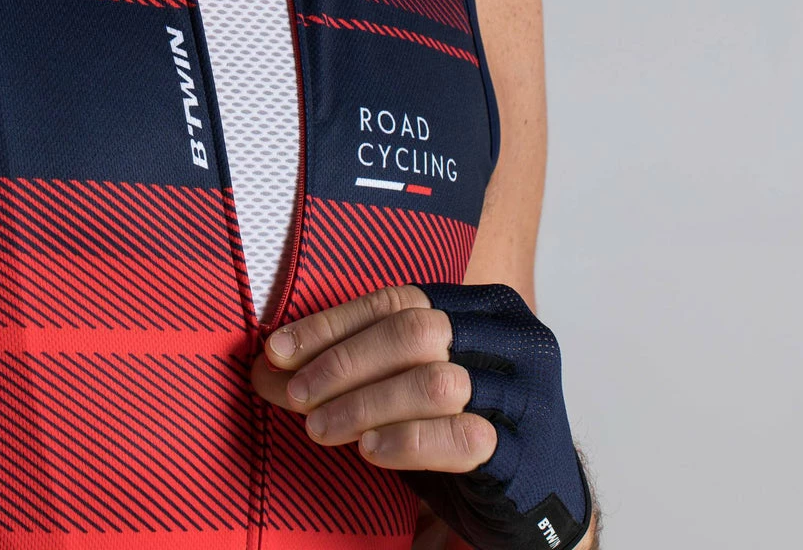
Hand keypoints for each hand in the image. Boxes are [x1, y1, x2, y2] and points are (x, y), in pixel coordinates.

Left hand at [253, 282, 592, 549]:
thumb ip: (349, 368)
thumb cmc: (460, 428)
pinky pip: (461, 437)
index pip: (398, 300)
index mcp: (482, 306)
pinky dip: (405, 441)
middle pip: (416, 332)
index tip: (278, 351)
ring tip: (320, 428)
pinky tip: (369, 451)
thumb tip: (265, 364)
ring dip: (364, 404)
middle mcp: (511, 338)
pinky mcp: (528, 449)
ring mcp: (525, 393)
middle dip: (344, 363)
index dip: (333, 324)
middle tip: (294, 396)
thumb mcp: (405, 388)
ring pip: (435, 382)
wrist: (537, 502)